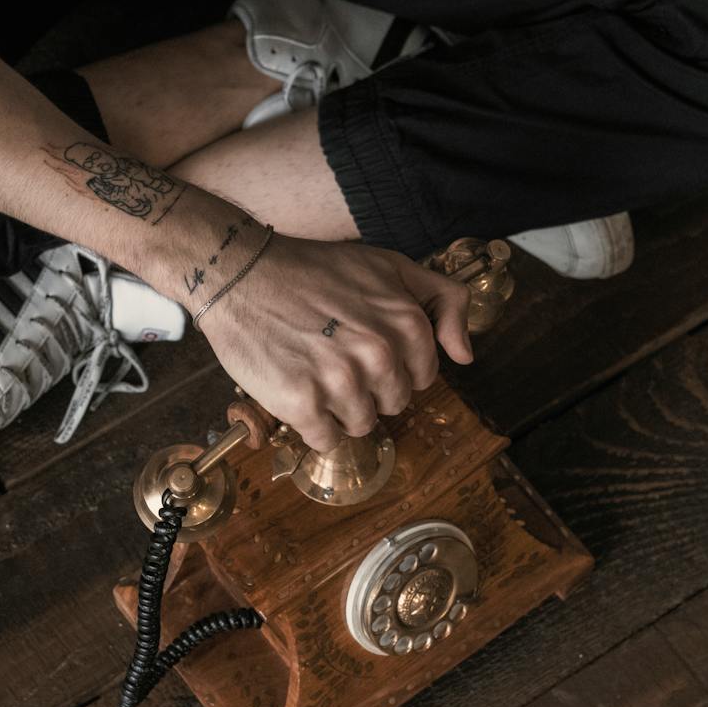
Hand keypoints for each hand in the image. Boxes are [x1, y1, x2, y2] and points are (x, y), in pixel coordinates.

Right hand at [198, 234, 472, 452]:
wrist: (241, 273)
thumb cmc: (314, 271)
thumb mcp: (390, 266)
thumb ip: (444, 302)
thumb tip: (466, 355)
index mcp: (407, 324)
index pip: (422, 377)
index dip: (393, 366)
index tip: (364, 347)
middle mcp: (379, 355)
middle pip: (392, 405)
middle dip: (368, 388)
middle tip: (333, 356)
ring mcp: (340, 382)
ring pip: (360, 426)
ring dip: (338, 408)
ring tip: (313, 371)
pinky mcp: (302, 404)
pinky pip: (325, 441)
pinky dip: (311, 424)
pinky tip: (295, 389)